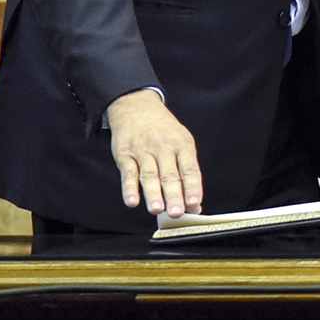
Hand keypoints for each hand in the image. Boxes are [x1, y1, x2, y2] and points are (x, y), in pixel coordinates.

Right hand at [105, 89, 202, 216]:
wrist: (137, 107)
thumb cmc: (163, 130)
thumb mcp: (181, 142)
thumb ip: (187, 172)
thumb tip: (194, 203)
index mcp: (182, 145)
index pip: (190, 169)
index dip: (192, 187)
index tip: (194, 203)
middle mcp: (164, 148)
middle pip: (170, 174)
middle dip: (174, 195)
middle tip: (176, 212)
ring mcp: (144, 151)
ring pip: (149, 175)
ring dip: (153, 193)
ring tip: (156, 209)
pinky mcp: (125, 154)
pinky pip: (128, 172)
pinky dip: (129, 188)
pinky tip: (132, 201)